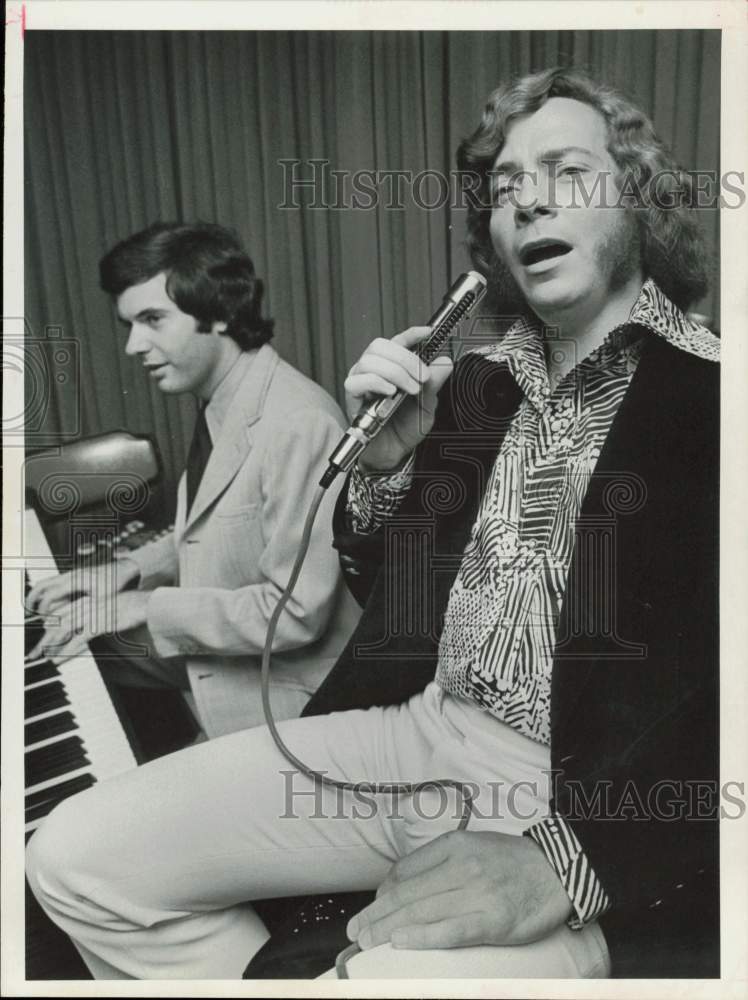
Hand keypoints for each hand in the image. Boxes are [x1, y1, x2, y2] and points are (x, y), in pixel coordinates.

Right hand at [27, 557, 139, 615]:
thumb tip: (77, 628)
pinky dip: (47, 593)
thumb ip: (88, 611)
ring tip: (32, 609)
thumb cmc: (116, 583)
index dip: (45, 609)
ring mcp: (71, 573)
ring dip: (38, 595)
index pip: (51, 594)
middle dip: (32, 599)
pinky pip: (54, 583)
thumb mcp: (103, 600)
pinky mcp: (74, 576)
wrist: (125, 568)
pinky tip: (50, 604)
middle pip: (43, 585)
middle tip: (27, 613)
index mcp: (76, 581)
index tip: (44, 620)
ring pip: (47, 583)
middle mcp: (71, 575)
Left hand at [27, 590, 149, 662]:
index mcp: (84, 600)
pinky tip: (58, 659)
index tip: (41, 641)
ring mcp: (90, 614)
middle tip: (33, 654)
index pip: (59, 615)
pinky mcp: (98, 624)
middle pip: (56, 624)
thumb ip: (91, 617)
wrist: (144, 604)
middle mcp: (84, 606)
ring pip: (62, 632)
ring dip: (49, 647)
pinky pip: (76, 640)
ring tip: (41, 658)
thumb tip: (80, 631)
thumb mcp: (105, 609)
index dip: (46, 629)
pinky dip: (65, 651)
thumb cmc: (127, 608)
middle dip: (43, 641)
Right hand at [344, 328, 453, 472]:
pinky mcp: (353, 397)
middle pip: (381, 346)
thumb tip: (445, 362)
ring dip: (395, 372)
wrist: (394, 452)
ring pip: (370, 360)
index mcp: (392, 367)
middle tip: (421, 377)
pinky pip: (358, 380)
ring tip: (409, 390)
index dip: (411, 334)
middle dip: (405, 358)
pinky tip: (390, 392)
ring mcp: (362, 381)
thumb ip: (434, 383)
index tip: (428, 333)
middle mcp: (374, 370)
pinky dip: (376, 382)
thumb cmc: (406, 428)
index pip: (398, 341)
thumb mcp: (428, 404)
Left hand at [346, 830, 572, 950]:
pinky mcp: (494, 920)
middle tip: (355, 931)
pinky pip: (452, 930)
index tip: (368, 911)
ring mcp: (478, 893)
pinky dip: (424, 936)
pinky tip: (402, 942)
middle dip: (376, 915)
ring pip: (423, 912)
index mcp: (453, 846)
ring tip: (367, 941)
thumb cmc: (510, 861)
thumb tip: (397, 884)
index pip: (404, 872)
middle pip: (408, 894)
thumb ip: (436, 861)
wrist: (557, 869)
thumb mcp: (470, 846)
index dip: (381, 895)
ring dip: (389, 929)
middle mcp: (461, 867)